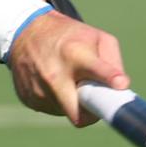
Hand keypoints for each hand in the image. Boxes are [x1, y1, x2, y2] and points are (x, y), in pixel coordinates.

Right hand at [4, 10, 128, 126]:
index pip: (95, 70)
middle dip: (91, 113)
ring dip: (73, 102)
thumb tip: (120, 89)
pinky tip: (52, 83)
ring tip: (68, 81)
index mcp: (74, 53)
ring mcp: (38, 89)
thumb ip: (113, 62)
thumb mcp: (96, 37)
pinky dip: (57, 101)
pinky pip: (52, 110)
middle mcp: (54, 74)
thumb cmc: (69, 36)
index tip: (121, 84)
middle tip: (95, 101)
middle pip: (79, 114)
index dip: (109, 78)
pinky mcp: (28, 99)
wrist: (25, 32)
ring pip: (67, 113)